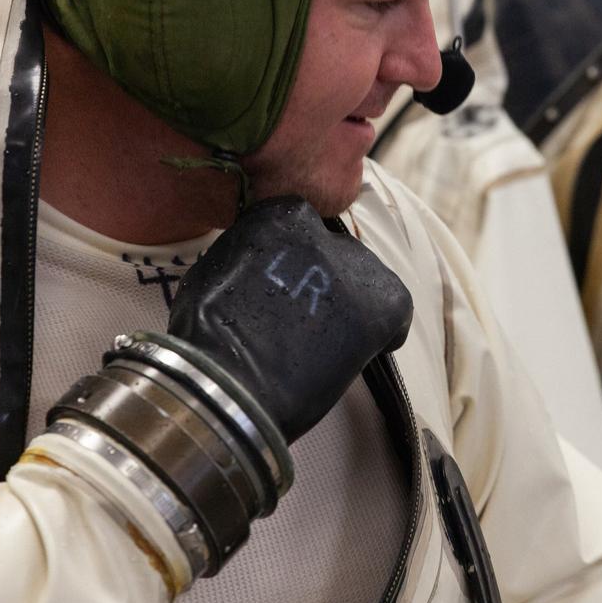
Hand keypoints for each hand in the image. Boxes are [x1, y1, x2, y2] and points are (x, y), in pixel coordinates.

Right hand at [166, 196, 412, 443]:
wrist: (230, 387)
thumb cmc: (207, 335)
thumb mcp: (215, 269)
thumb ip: (248, 253)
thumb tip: (261, 262)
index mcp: (278, 215)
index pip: (299, 224)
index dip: (294, 258)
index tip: (284, 283)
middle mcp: (322, 232)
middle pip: (335, 250)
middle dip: (325, 277)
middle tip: (304, 317)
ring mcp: (355, 269)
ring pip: (364, 278)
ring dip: (349, 302)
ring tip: (326, 340)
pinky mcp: (381, 305)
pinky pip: (394, 311)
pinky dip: (382, 330)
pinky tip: (359, 350)